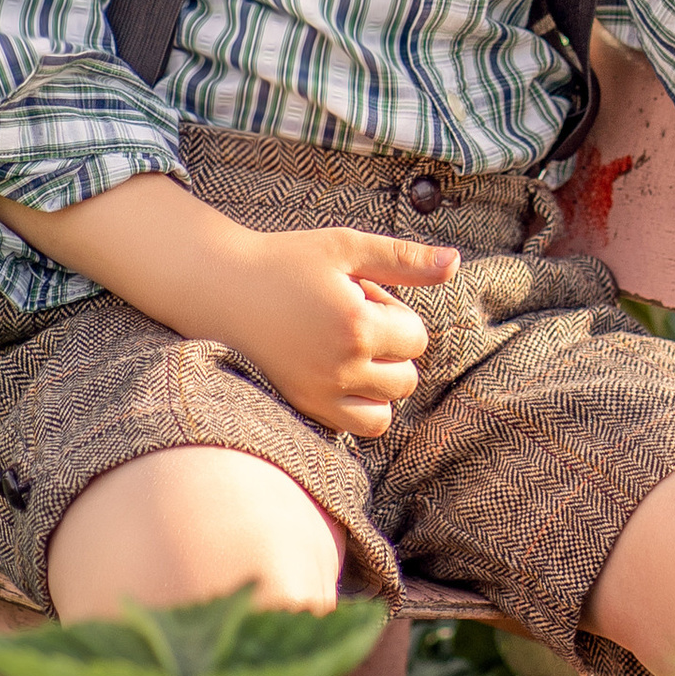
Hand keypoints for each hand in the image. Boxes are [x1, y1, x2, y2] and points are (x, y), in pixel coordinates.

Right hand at [0, 175, 459, 438]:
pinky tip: (328, 371)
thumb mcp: (345, 247)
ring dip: (375, 385)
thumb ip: (404, 258)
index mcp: (357, 325)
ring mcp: (319, 396)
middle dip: (387, 349)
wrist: (218, 288)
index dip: (394, 313)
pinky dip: (352, 406)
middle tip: (348, 320)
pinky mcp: (300, 410)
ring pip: (383, 412)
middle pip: (405, 378)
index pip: (416, 338)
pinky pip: (351, 428)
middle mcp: (341, 369)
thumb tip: (456, 262)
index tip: (361, 296)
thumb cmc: (285, 260)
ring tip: (343, 350)